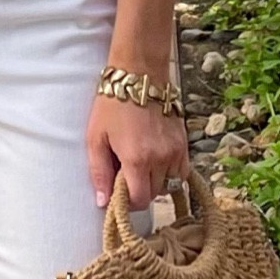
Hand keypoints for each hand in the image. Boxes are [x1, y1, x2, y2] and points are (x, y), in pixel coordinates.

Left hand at [86, 94, 189, 211]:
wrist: (139, 76)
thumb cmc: (112, 105)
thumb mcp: (96, 138)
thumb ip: (99, 172)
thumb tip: (103, 202)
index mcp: (137, 159)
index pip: (139, 200)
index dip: (127, 203)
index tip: (118, 194)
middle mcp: (160, 158)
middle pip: (154, 194)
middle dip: (139, 190)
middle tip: (126, 175)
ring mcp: (175, 151)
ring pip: (169, 185)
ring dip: (155, 182)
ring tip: (141, 166)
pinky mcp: (184, 143)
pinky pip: (182, 172)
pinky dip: (170, 173)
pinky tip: (156, 162)